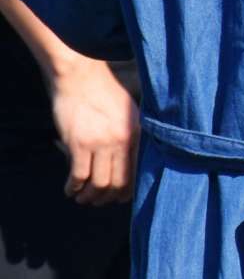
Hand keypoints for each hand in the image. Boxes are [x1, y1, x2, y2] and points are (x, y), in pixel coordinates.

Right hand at [45, 55, 138, 204]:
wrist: (81, 77)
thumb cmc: (105, 92)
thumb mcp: (131, 111)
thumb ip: (134, 134)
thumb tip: (135, 161)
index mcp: (138, 134)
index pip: (138, 172)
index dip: (128, 191)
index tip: (120, 198)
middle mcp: (122, 141)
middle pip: (118, 182)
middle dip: (108, 198)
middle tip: (99, 201)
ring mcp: (100, 143)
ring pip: (99, 183)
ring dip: (90, 197)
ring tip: (83, 199)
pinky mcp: (79, 144)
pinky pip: (78, 175)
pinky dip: (73, 187)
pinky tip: (70, 190)